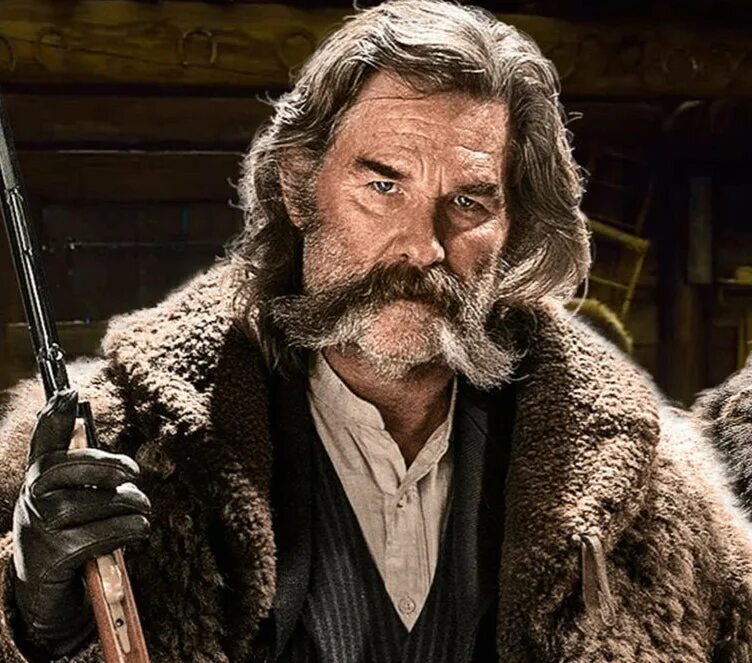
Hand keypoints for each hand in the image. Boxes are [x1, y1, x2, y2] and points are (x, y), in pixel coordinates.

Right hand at [11, 389, 150, 656]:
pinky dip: (127, 530)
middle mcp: (32, 497)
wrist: (44, 589)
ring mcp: (39, 527)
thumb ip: (85, 468)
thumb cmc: (68, 531)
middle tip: (136, 473)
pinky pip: (100, 535)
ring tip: (143, 509)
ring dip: (128, 505)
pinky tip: (139, 529)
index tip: (69, 394)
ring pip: (91, 504)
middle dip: (110, 466)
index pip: (44, 442)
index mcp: (39, 477)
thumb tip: (90, 423)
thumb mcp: (72, 495)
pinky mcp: (54, 556)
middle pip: (72, 468)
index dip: (55, 417)